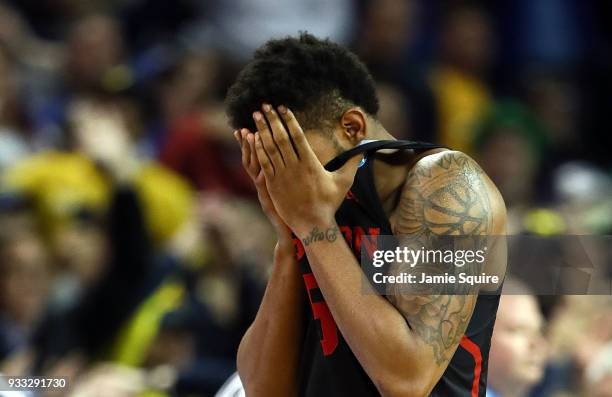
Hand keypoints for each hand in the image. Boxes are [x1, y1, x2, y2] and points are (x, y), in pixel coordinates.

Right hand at [234, 127, 291, 245]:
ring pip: (255, 167)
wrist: (289, 233)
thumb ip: (281, 179)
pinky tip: (261, 153)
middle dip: (247, 144)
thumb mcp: (282, 194)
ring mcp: (266, 189)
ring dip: (253, 150)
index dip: (248, 145)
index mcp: (265, 181)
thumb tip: (285, 163)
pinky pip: (264, 177)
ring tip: (250, 134)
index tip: (241, 130)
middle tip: (242, 127)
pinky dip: (261, 165)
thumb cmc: (290, 213)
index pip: (254, 158)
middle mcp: (262, 184)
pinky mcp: (272, 195)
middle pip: (251, 160)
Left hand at [251, 104, 360, 237]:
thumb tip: (365, 149)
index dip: (289, 120)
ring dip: (262, 130)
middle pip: (281, 137)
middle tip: (265, 105)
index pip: (298, 135)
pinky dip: (258, 148)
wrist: (313, 224)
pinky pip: (264, 162)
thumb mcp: (344, 181)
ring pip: (270, 148)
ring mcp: (282, 175)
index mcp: (311, 163)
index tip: (282, 107)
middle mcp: (295, 166)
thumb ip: (352, 162)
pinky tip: (254, 137)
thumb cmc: (329, 202)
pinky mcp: (272, 184)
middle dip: (272, 119)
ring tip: (256, 115)